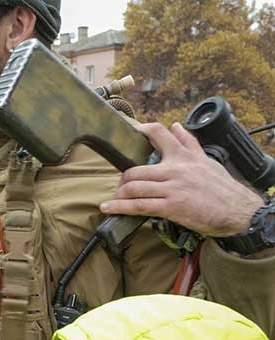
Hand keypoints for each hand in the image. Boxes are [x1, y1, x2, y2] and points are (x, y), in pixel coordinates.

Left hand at [101, 122, 263, 237]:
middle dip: (123, 179)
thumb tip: (176, 126)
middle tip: (121, 186)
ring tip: (115, 198)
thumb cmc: (221, 187)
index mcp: (183, 156)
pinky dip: (120, 207)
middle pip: (136, 169)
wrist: (237, 210)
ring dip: (119, 194)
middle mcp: (175, 169)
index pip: (159, 134)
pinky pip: (139, 205)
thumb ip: (189, 143)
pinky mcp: (171, 206)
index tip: (130, 132)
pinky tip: (108, 207)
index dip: (141, 131)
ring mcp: (171, 188)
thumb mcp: (206, 160)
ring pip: (134, 187)